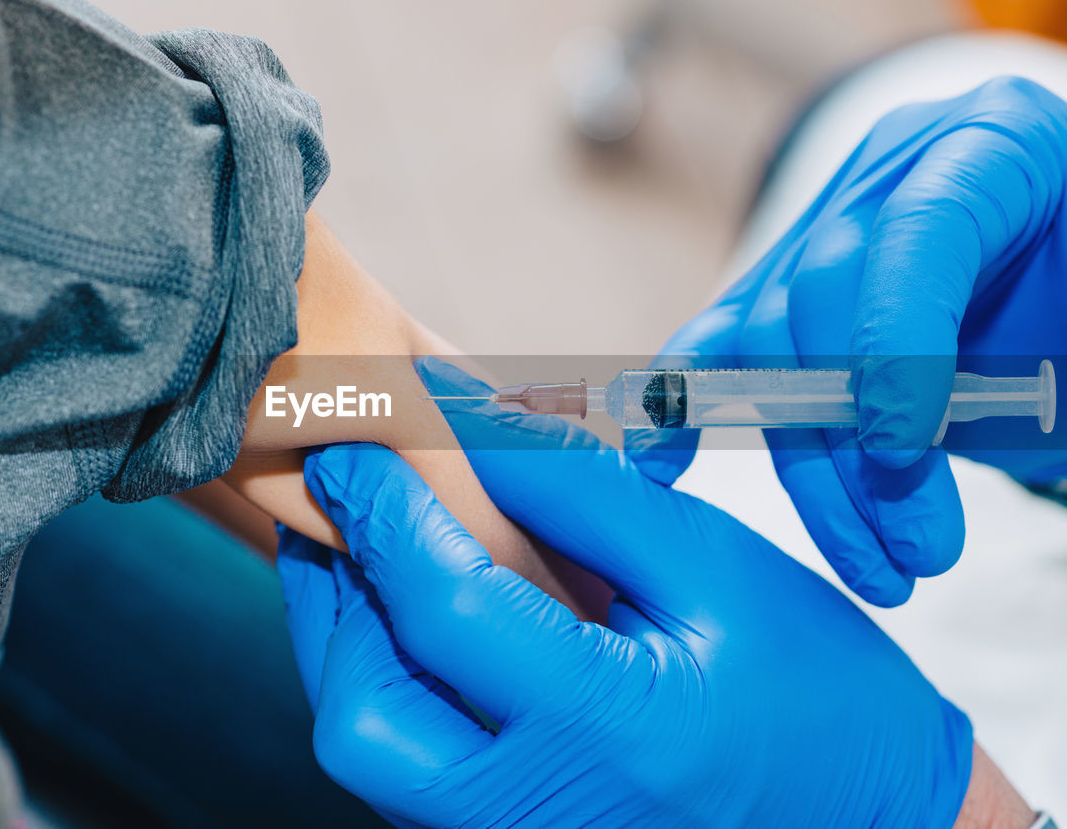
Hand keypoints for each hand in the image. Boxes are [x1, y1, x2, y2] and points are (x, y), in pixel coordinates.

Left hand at [276, 358, 972, 827]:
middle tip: (344, 507)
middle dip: (336, 604)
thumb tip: (467, 422)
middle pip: (362, 719)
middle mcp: (534, 819)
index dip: (384, 513)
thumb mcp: (710, 563)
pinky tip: (404, 620)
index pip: (443, 611)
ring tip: (360, 547)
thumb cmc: (814, 689)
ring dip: (346, 644)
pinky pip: (405, 776)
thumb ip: (581, 493)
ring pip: (367, 755)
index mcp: (604, 732)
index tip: (349, 443)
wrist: (874, 825)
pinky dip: (384, 688)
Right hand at [630, 76, 1066, 605]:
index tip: (901, 448)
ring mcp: (826, 228)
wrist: (1066, 285)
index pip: (918, 227)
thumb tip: (920, 439)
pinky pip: (719, 345)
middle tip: (922, 556)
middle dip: (859, 445)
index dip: (896, 338)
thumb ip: (1055, 355)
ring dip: (816, 475)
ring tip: (881, 570)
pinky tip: (661, 465)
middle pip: (822, 301)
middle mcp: (893, 171)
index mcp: (992, 144)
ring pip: (771, 351)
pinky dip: (686, 406)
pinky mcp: (782, 288)